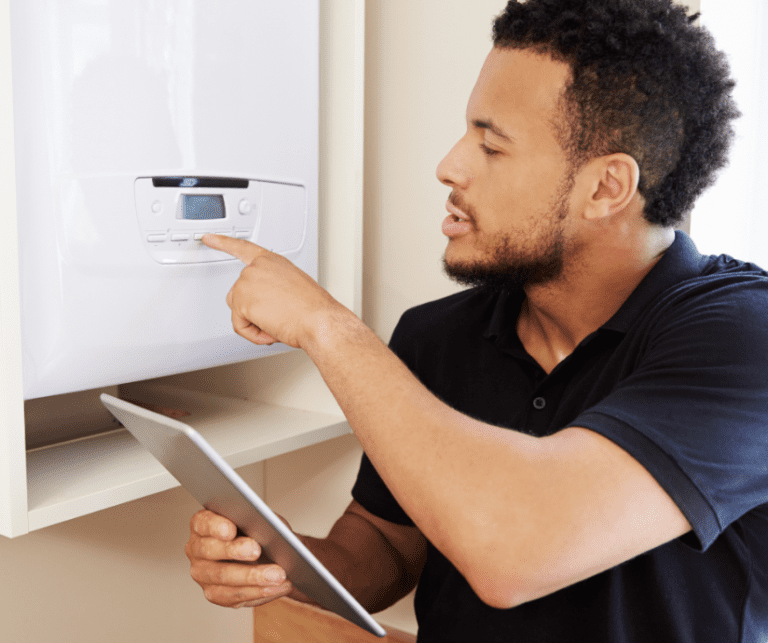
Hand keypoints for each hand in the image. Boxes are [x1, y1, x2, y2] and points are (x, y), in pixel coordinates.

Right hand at [186, 510, 292, 608]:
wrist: (267, 553)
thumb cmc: (259, 531)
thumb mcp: (260, 519)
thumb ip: (256, 520)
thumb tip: (265, 527)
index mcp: (203, 523)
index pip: (203, 522)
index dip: (215, 526)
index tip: (231, 530)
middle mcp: (197, 548)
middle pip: (210, 550)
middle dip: (235, 551)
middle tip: (257, 550)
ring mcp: (202, 573)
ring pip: (223, 577)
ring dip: (253, 577)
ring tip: (277, 574)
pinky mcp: (214, 593)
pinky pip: (233, 596)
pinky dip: (258, 592)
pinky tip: (275, 586)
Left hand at [202, 234, 344, 349]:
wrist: (318, 320)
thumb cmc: (314, 309)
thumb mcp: (294, 288)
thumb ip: (274, 287)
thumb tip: (267, 304)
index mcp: (272, 262)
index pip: (243, 248)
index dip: (223, 243)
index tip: (208, 238)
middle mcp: (256, 268)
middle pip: (238, 294)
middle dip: (253, 310)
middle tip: (279, 315)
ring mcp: (246, 283)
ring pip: (238, 312)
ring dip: (255, 322)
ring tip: (279, 321)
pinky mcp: (241, 301)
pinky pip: (240, 327)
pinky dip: (254, 334)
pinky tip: (272, 328)